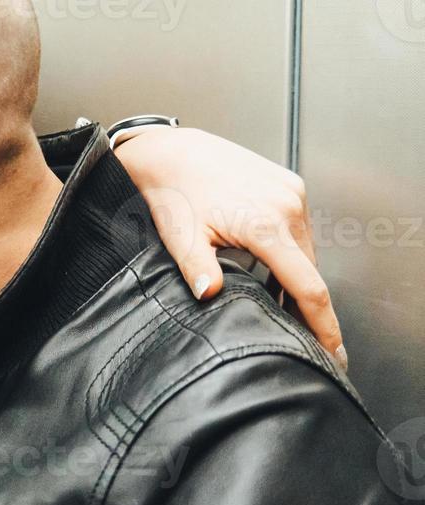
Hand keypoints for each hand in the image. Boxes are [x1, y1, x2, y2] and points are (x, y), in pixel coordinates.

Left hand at [116, 127, 345, 366]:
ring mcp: (292, 193)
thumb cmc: (174, 195)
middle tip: (296, 335)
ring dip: (296, 277)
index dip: (322, 324)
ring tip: (281, 305)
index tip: (332, 350)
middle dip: (306, 305)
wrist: (171, 154)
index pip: (307, 286)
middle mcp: (288, 206)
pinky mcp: (289, 185)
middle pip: (309, 271)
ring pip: (305, 250)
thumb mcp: (181, 240)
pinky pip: (299, 229)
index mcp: (267, 225)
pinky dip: (290, 252)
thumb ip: (198, 270)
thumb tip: (210, 296)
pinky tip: (272, 268)